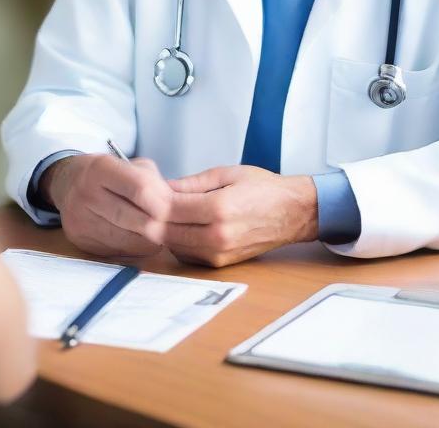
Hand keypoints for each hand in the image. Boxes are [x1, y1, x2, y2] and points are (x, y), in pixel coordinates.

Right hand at [42, 154, 173, 257]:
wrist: (68, 182)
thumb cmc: (110, 174)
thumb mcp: (133, 166)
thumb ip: (155, 184)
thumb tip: (179, 210)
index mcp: (100, 167)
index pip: (141, 189)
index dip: (164, 203)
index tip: (177, 210)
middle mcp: (86, 193)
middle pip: (138, 220)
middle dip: (162, 226)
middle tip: (175, 226)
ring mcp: (80, 220)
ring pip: (131, 241)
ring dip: (152, 241)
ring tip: (158, 232)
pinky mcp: (80, 242)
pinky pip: (120, 252)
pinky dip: (136, 248)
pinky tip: (139, 238)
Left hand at [163, 166, 318, 266]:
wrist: (291, 213)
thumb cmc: (263, 190)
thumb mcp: (226, 173)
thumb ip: (192, 183)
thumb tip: (164, 187)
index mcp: (219, 208)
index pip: (170, 208)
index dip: (152, 199)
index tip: (147, 190)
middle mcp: (217, 235)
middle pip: (166, 231)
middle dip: (153, 217)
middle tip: (148, 202)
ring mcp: (219, 253)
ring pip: (173, 246)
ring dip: (163, 231)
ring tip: (163, 213)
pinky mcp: (220, 263)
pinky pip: (187, 255)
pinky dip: (176, 242)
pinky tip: (179, 227)